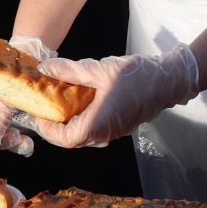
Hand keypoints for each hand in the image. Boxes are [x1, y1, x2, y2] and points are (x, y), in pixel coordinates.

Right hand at [0, 34, 51, 162]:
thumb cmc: (12, 72)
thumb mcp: (5, 94)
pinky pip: (18, 137)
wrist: (34, 60)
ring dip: (12, 144)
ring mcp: (4, 118)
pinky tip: (28, 143)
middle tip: (12, 139)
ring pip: (2, 139)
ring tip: (24, 143)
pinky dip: (22, 143)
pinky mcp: (20, 121)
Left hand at [28, 45, 200, 149]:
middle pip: (72, 138)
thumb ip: (70, 71)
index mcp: (98, 125)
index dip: (47, 129)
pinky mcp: (120, 126)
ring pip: (84, 134)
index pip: (63, 139)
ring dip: (70, 120)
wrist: (168, 80)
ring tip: (61, 100)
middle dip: (56, 124)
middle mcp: (105, 135)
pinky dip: (83, 117)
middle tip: (46, 104)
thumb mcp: (98, 70)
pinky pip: (95, 128)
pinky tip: (81, 98)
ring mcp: (114, 133)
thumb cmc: (136, 77)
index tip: (38, 112)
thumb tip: (45, 68)